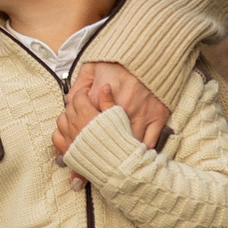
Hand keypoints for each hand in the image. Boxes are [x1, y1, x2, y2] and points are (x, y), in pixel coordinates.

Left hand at [56, 61, 168, 184]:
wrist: (151, 51)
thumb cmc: (119, 60)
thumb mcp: (92, 68)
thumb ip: (79, 88)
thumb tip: (68, 104)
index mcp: (102, 100)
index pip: (86, 130)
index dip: (79, 152)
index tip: (76, 170)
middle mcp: (121, 111)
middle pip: (108, 144)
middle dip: (100, 163)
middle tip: (95, 175)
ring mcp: (142, 116)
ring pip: (130, 147)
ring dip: (122, 160)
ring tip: (115, 172)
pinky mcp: (158, 117)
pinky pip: (150, 143)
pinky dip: (142, 154)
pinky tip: (136, 160)